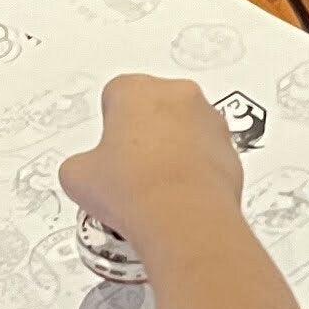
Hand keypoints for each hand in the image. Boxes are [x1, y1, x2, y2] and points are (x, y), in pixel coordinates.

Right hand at [62, 73, 252, 256]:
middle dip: (143, 134)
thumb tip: (86, 175)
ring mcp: (209, 120)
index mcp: (135, 89)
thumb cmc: (136, 189)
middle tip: (128, 169)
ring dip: (172, 149)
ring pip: (185, 128)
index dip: (108, 126)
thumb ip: (81, 164)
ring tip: (152, 187)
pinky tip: (177, 196)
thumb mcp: (77, 177)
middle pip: (154, 108)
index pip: (115, 95)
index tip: (106, 148)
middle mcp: (177, 95)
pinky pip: (208, 153)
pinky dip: (196, 169)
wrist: (184, 218)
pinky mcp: (231, 149)